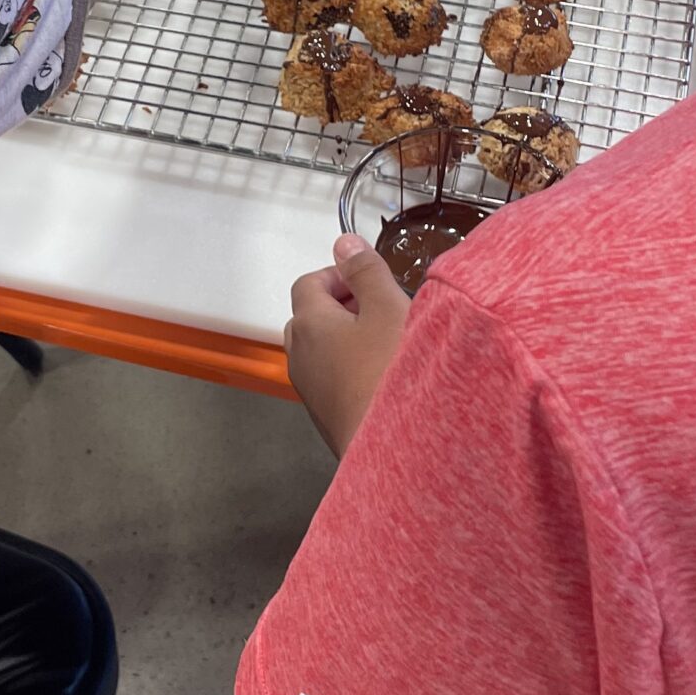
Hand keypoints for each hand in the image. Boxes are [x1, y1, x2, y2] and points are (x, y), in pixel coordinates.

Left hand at [285, 234, 411, 457]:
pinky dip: (352, 370)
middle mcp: (300, 357)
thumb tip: (344, 243)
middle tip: (383, 308)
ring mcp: (311, 391)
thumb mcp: (388, 308)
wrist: (396, 451)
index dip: (338, 275)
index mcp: (308, 324)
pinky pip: (333, 380)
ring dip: (349, 341)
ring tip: (389, 343)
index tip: (369, 280)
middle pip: (311, 318)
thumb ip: (366, 271)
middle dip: (343, 307)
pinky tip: (386, 379)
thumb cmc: (391, 376)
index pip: (308, 283)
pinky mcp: (327, 418)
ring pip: (322, 352)